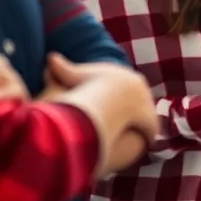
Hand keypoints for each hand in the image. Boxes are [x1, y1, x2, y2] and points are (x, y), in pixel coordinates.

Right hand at [44, 53, 159, 140]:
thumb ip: (62, 68)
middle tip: (116, 122)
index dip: (115, 96)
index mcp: (130, 78)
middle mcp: (142, 90)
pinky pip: (148, 131)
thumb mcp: (73, 75)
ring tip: (124, 134)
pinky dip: (141, 136)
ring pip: (144, 116)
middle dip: (129, 109)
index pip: (125, 86)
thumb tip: (49, 57)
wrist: (109, 94)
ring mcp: (148, 105)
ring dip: (136, 124)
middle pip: (137, 101)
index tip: (107, 104)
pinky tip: (132, 144)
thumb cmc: (89, 84)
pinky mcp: (150, 121)